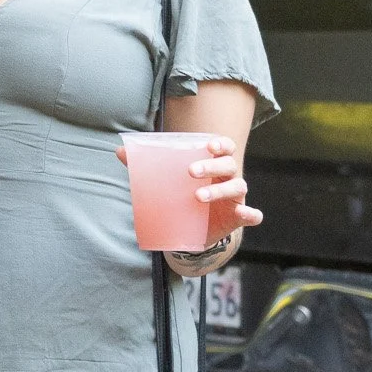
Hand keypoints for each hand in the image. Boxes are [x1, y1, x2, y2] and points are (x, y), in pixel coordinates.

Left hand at [114, 131, 261, 255]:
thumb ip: (146, 166)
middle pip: (229, 164)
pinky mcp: (237, 217)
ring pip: (238, 187)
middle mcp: (227, 177)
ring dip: (220, 190)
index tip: (208, 145)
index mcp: (213, 163)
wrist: (195, 228)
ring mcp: (235, 198)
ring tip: (198, 196)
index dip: (221, 143)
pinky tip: (243, 214)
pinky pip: (252, 215)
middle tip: (191, 172)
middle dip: (212, 165)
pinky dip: (251, 214)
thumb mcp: (167, 181)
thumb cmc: (183, 194)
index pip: (224, 147)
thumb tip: (119, 151)